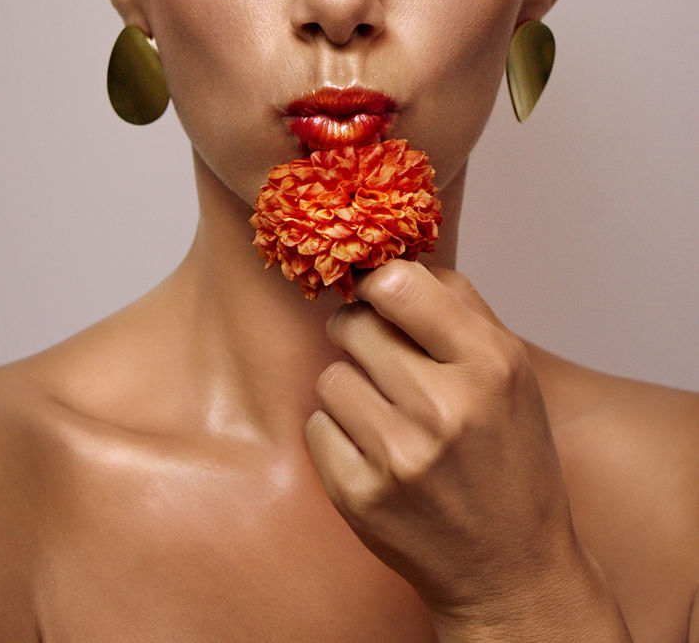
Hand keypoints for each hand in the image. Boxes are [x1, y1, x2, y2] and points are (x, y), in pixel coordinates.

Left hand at [304, 261, 630, 639]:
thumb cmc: (511, 458)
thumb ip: (458, 305)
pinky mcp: (360, 497)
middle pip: (353, 325)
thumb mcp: (512, 370)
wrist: (511, 569)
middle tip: (382, 357)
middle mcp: (445, 406)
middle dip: (361, 333)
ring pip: (331, 376)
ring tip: (388, 413)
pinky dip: (339, 433)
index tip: (380, 297)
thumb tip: (394, 260)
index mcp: (489, 363)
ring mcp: (399, 456)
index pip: (398, 283)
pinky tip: (375, 452)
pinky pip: (317, 426)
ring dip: (351, 388)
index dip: (379, 284)